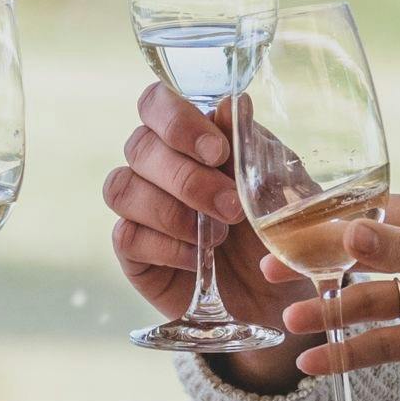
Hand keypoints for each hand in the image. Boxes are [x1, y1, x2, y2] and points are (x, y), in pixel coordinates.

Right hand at [100, 79, 309, 390]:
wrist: (276, 298)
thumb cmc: (275, 231)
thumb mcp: (277, 188)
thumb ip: (250, 147)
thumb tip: (233, 102)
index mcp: (190, 137)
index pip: (155, 103)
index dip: (176, 120)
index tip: (217, 152)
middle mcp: (156, 165)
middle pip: (139, 146)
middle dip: (187, 178)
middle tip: (231, 208)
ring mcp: (139, 207)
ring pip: (123, 188)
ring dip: (172, 212)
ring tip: (218, 237)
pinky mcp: (133, 251)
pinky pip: (127, 236)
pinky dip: (165, 247)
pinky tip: (197, 260)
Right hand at [282, 196, 399, 400]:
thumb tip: (349, 234)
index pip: (375, 215)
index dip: (331, 223)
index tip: (288, 228)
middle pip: (362, 260)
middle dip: (318, 267)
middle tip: (272, 270)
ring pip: (366, 303)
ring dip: (329, 313)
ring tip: (292, 322)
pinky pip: (380, 344)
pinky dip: (349, 353)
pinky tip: (317, 361)